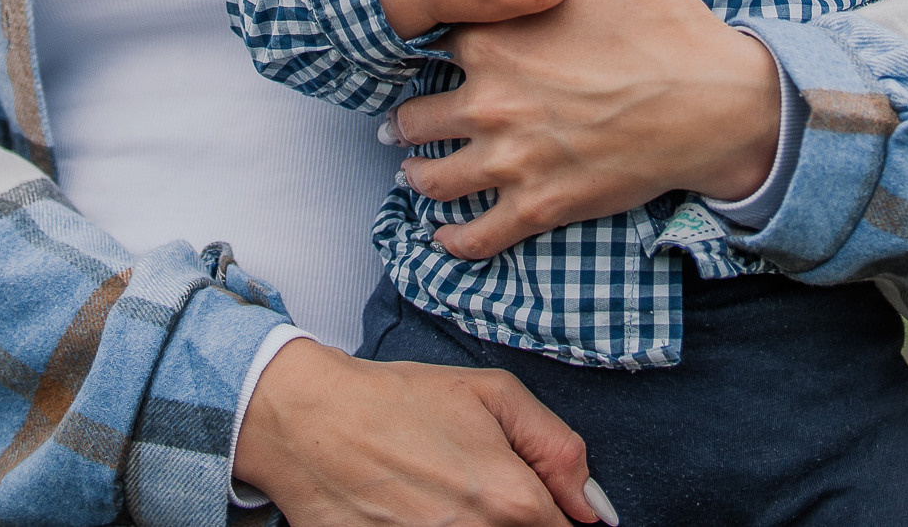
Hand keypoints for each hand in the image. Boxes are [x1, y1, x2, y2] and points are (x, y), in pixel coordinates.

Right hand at [232, 335, 606, 523]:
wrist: (313, 422)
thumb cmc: (400, 401)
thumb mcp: (491, 393)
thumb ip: (557, 448)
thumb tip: (594, 508)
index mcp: (513, 499)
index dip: (557, 515)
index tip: (527, 500)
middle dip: (517, 521)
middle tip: (479, 494)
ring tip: (446, 499)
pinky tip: (420, 513)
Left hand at [392, 0, 779, 258]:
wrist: (714, 102)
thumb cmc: (665, 20)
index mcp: (495, 38)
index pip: (429, 43)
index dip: (435, 46)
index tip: (438, 54)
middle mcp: (489, 101)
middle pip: (413, 116)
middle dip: (411, 118)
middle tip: (411, 121)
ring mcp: (510, 160)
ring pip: (430, 177)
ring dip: (420, 173)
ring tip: (419, 168)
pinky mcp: (539, 207)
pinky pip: (474, 235)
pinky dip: (455, 237)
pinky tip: (449, 233)